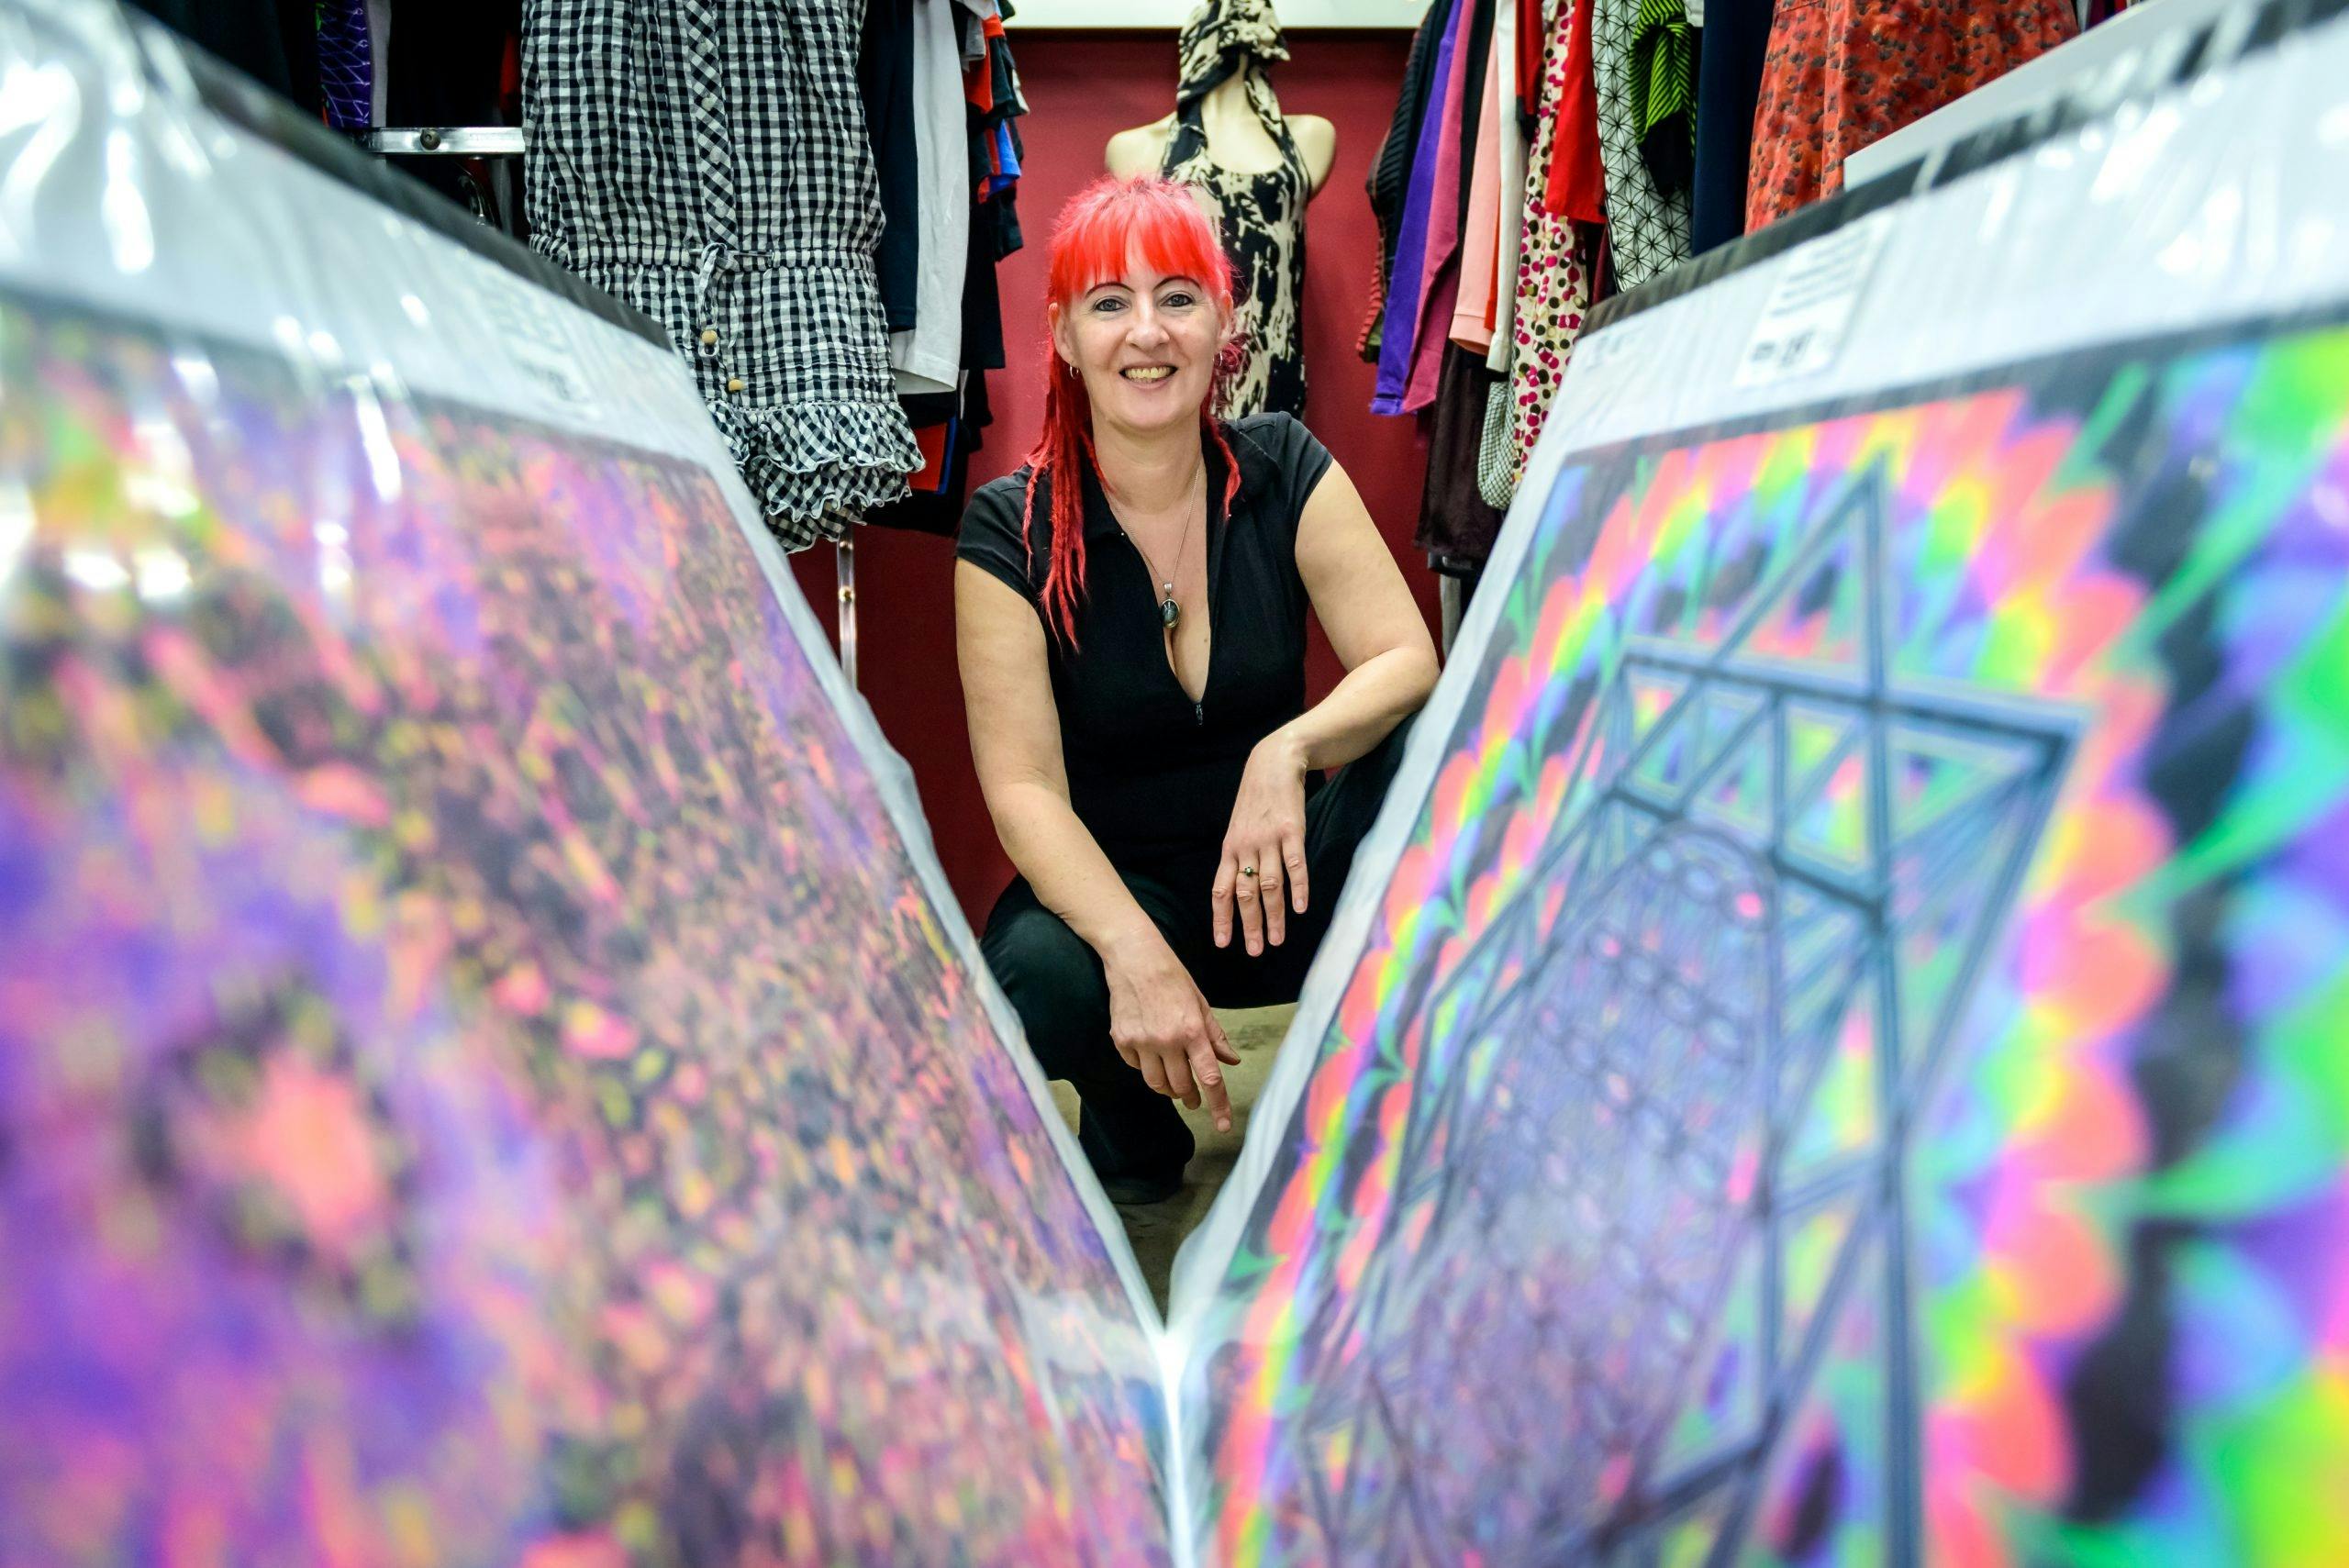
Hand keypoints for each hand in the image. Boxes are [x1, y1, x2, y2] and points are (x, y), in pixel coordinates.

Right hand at [1102, 932, 1242, 1131]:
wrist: (1134, 958)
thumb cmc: (1172, 977)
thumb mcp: (1201, 1003)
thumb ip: (1215, 1035)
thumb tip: (1231, 1061)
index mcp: (1192, 1030)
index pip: (1209, 1078)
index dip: (1218, 1105)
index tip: (1222, 1125)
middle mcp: (1167, 1040)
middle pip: (1182, 1086)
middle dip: (1190, 1096)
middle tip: (1193, 1098)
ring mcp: (1141, 1041)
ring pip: (1157, 1084)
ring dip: (1168, 1089)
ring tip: (1174, 1085)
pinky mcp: (1121, 1039)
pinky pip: (1137, 1067)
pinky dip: (1146, 1068)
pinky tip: (1150, 1056)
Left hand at [1213, 730, 1308, 955]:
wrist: (1274, 763)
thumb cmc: (1256, 799)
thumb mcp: (1239, 827)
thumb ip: (1239, 856)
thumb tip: (1239, 889)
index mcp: (1230, 849)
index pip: (1220, 890)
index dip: (1221, 918)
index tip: (1223, 944)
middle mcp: (1246, 847)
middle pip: (1245, 894)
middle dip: (1249, 925)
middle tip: (1254, 951)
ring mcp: (1269, 840)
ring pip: (1269, 885)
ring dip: (1273, 916)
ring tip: (1276, 940)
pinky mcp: (1292, 831)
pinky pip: (1295, 865)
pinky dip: (1298, 888)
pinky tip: (1301, 909)